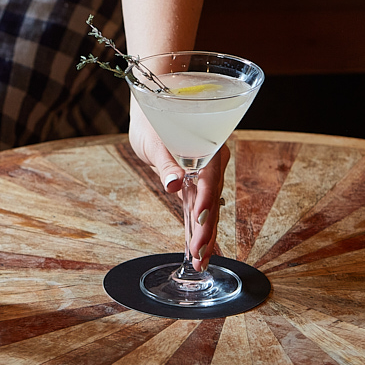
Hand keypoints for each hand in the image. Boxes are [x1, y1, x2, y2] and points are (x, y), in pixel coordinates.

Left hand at [129, 103, 228, 270]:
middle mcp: (211, 162)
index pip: (210, 179)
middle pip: (211, 198)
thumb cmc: (152, 116)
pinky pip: (198, 207)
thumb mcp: (154, 138)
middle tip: (201, 256)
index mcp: (208, 147)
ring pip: (207, 207)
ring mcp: (204, 174)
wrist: (152, 103)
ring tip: (201, 260)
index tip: (200, 221)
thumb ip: (166, 161)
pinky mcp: (192, 182)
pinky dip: (197, 227)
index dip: (205, 202)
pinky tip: (199, 249)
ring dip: (204, 234)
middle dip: (207, 229)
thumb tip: (172, 183)